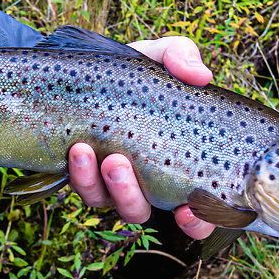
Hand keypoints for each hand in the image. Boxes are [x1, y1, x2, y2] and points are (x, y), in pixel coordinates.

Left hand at [68, 36, 215, 239]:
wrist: (86, 70)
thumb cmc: (134, 71)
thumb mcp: (159, 56)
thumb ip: (181, 57)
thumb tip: (201, 75)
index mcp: (178, 163)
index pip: (198, 210)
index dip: (198, 222)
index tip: (188, 212)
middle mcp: (147, 182)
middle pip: (146, 212)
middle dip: (132, 198)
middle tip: (119, 164)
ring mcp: (113, 183)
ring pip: (109, 204)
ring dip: (104, 185)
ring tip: (92, 152)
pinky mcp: (84, 177)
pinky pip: (84, 190)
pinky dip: (80, 175)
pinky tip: (78, 150)